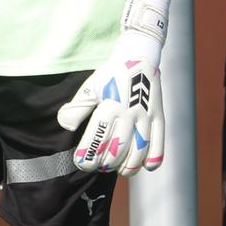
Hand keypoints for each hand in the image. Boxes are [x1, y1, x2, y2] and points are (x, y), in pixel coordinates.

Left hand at [58, 50, 163, 174]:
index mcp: (109, 105)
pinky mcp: (159, 118)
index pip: (97, 137)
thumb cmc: (111, 75)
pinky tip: (144, 166)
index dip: (88, 155)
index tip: (82, 162)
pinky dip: (153, 160)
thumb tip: (65, 126)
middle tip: (99, 165)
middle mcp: (129, 113)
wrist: (139, 56)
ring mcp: (146, 117)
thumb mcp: (90, 88)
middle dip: (105, 163)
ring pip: (139, 151)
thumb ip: (77, 109)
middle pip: (117, 149)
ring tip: (118, 169)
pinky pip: (159, 144)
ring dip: (127, 166)